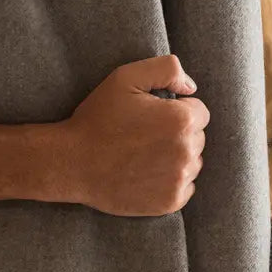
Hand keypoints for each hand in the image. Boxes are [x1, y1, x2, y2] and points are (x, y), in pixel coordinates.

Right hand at [58, 54, 209, 216]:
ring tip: (143, 154)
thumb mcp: (125, 77)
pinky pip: (186, 187)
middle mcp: (186, 151)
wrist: (72, 163)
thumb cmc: (98, 118)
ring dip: (176, 157)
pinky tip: (146, 173)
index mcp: (181, 119)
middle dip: (178, 133)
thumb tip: (191, 88)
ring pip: (193, 163)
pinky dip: (171, 181)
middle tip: (144, 135)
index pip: (199, 111)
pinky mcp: (171, 202)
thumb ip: (167, 69)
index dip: (175, 109)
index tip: (151, 116)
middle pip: (198, 137)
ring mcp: (179, 180)